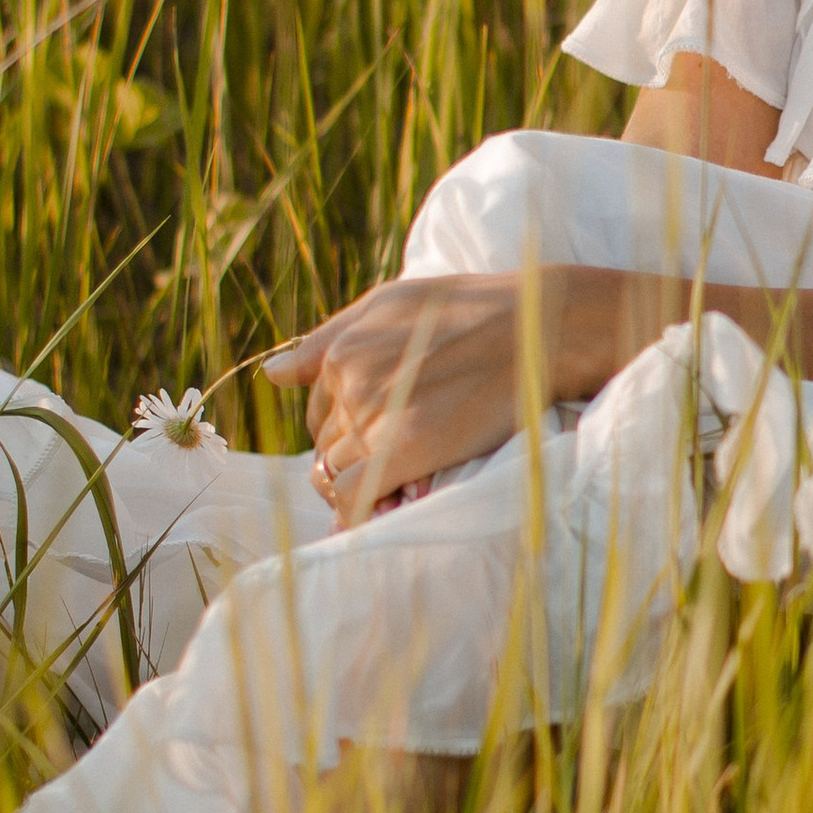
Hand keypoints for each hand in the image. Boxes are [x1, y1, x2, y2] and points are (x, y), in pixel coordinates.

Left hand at [264, 276, 543, 526]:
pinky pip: (353, 498)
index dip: (351, 428)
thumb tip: (272, 375)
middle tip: (405, 457)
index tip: (391, 431)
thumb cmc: (474, 310)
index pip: (319, 411)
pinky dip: (361, 508)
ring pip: (336, 473)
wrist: (540, 327)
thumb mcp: (393, 304)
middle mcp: (349, 382)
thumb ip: (329, 340)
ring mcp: (374, 417)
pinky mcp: (404, 449)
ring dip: (365, 481)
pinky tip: (391, 500)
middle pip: (325, 444)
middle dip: (356, 456)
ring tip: (407, 477)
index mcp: (341, 350)